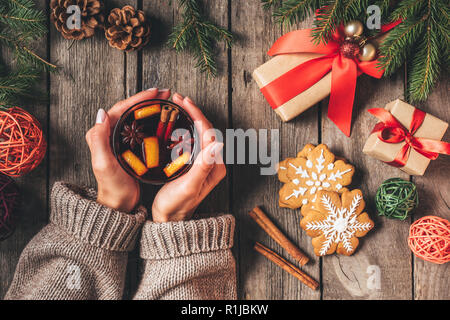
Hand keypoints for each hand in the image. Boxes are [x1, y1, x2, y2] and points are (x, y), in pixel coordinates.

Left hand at [86, 88, 170, 211]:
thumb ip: (99, 139)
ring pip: (136, 117)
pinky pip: (141, 128)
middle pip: (129, 109)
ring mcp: (120, 140)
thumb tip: (102, 112)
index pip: (121, 108)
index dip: (138, 98)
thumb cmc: (112, 186)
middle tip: (165, 93)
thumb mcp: (104, 163)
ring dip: (150, 107)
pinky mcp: (129, 147)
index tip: (155, 93)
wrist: (119, 203)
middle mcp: (108, 134)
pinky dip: (151, 120)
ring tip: (166, 101)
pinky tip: (162, 120)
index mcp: (101, 133)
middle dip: (147, 99)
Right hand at [151, 93, 225, 222]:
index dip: (197, 115)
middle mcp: (213, 163)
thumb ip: (203, 165)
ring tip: (179, 104)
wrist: (170, 220)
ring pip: (200, 133)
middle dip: (194, 112)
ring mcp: (205, 163)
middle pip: (206, 130)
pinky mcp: (195, 164)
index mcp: (215, 166)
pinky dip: (186, 127)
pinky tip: (177, 121)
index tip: (184, 102)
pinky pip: (193, 140)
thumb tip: (217, 142)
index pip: (209, 133)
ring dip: (190, 117)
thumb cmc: (177, 205)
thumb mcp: (190, 185)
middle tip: (179, 98)